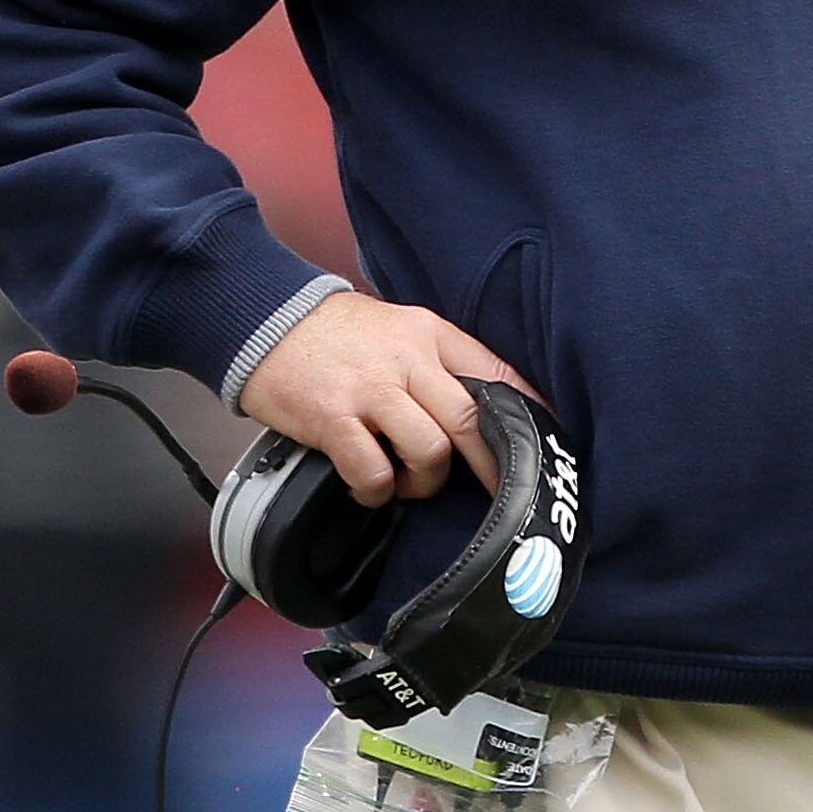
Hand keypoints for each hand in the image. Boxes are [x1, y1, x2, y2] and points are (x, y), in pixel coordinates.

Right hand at [238, 290, 536, 508]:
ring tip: (406, 482)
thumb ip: (436, 362)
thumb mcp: (398, 329)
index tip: (547, 444)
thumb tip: (478, 411)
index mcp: (430, 334)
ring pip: (430, 450)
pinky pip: (373, 470)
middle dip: (491, 464)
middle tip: (500, 493)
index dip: (527, 412)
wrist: (265, 318)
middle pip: (471, 419)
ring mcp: (370, 389)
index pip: (495, 372)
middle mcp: (407, 358)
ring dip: (425, 481)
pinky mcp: (333, 418)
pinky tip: (369, 486)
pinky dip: (377, 490)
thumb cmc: (336, 333)